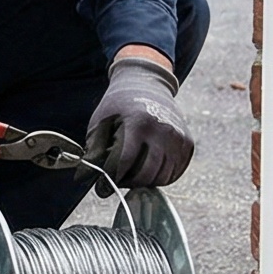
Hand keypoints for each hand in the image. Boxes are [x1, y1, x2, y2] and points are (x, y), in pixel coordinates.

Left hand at [85, 55, 193, 187]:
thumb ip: (95, 151)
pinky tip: (145, 169)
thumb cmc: (119, 106)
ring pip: (161, 178)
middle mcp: (163, 131)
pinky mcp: (188, 144)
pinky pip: (174, 174)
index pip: (125, 162)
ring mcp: (179, 138)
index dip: (111, 179)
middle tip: (116, 181)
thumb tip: (84, 178)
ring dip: (143, 182)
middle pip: (146, 174)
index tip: (101, 189)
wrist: (147, 85)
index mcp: (139, 123)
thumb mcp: (101, 122)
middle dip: (127, 183)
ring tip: (129, 174)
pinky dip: (159, 178)